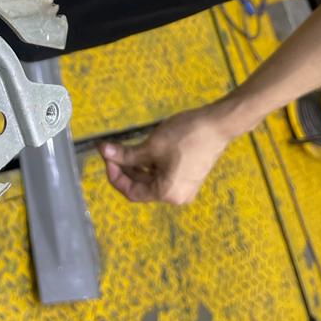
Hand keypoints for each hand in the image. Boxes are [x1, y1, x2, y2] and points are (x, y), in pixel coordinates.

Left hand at [98, 104, 233, 204]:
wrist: (217, 124)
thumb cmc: (186, 136)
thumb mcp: (152, 145)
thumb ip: (127, 154)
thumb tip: (104, 152)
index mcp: (168, 193)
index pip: (132, 192)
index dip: (115, 175)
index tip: (106, 157)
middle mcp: (177, 196)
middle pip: (141, 187)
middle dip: (124, 168)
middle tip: (110, 150)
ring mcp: (184, 187)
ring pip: (151, 180)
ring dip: (135, 165)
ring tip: (122, 148)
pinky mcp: (188, 176)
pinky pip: (162, 175)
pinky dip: (149, 164)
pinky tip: (141, 150)